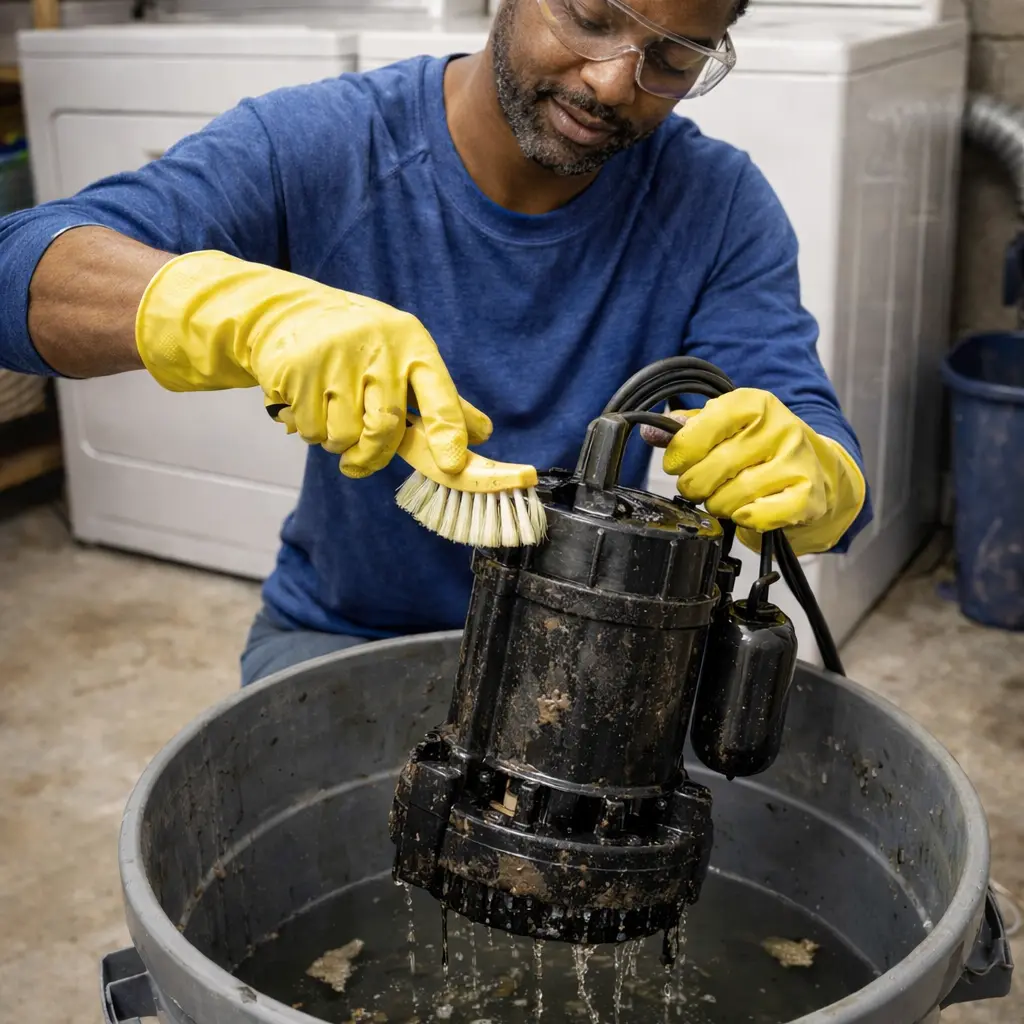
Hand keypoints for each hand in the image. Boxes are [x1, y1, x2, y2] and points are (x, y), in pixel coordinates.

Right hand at [134, 250, 491, 477]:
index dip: (448, 433)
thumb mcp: (402, 356)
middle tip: (359, 463)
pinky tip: (304, 404)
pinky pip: (310, 429)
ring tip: (327, 413)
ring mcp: (335, 356)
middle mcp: (377, 346)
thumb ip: (440, 398)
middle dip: (372, 456)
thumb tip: (482, 434)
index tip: (452, 465)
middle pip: (385, 427)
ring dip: (335, 441)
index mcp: (411, 342)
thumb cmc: (357, 344)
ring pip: (344, 435)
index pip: (439, 394)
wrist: (283, 311)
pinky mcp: (297, 370)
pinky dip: (307, 429)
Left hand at [652, 388, 865, 554]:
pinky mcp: (808, 495)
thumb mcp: (726, 429)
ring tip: (727, 497)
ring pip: (730, 497)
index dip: (680, 455)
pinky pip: (757, 516)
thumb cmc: (762, 449)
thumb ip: (687, 429)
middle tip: (703, 486)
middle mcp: (778, 427)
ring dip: (719, 505)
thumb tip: (650, 430)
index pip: (697, 430)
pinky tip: (748, 511)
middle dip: (696, 486)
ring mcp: (796, 461)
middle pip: (709, 470)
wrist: (819, 470)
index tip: (678, 464)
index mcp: (754, 404)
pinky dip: (745, 519)